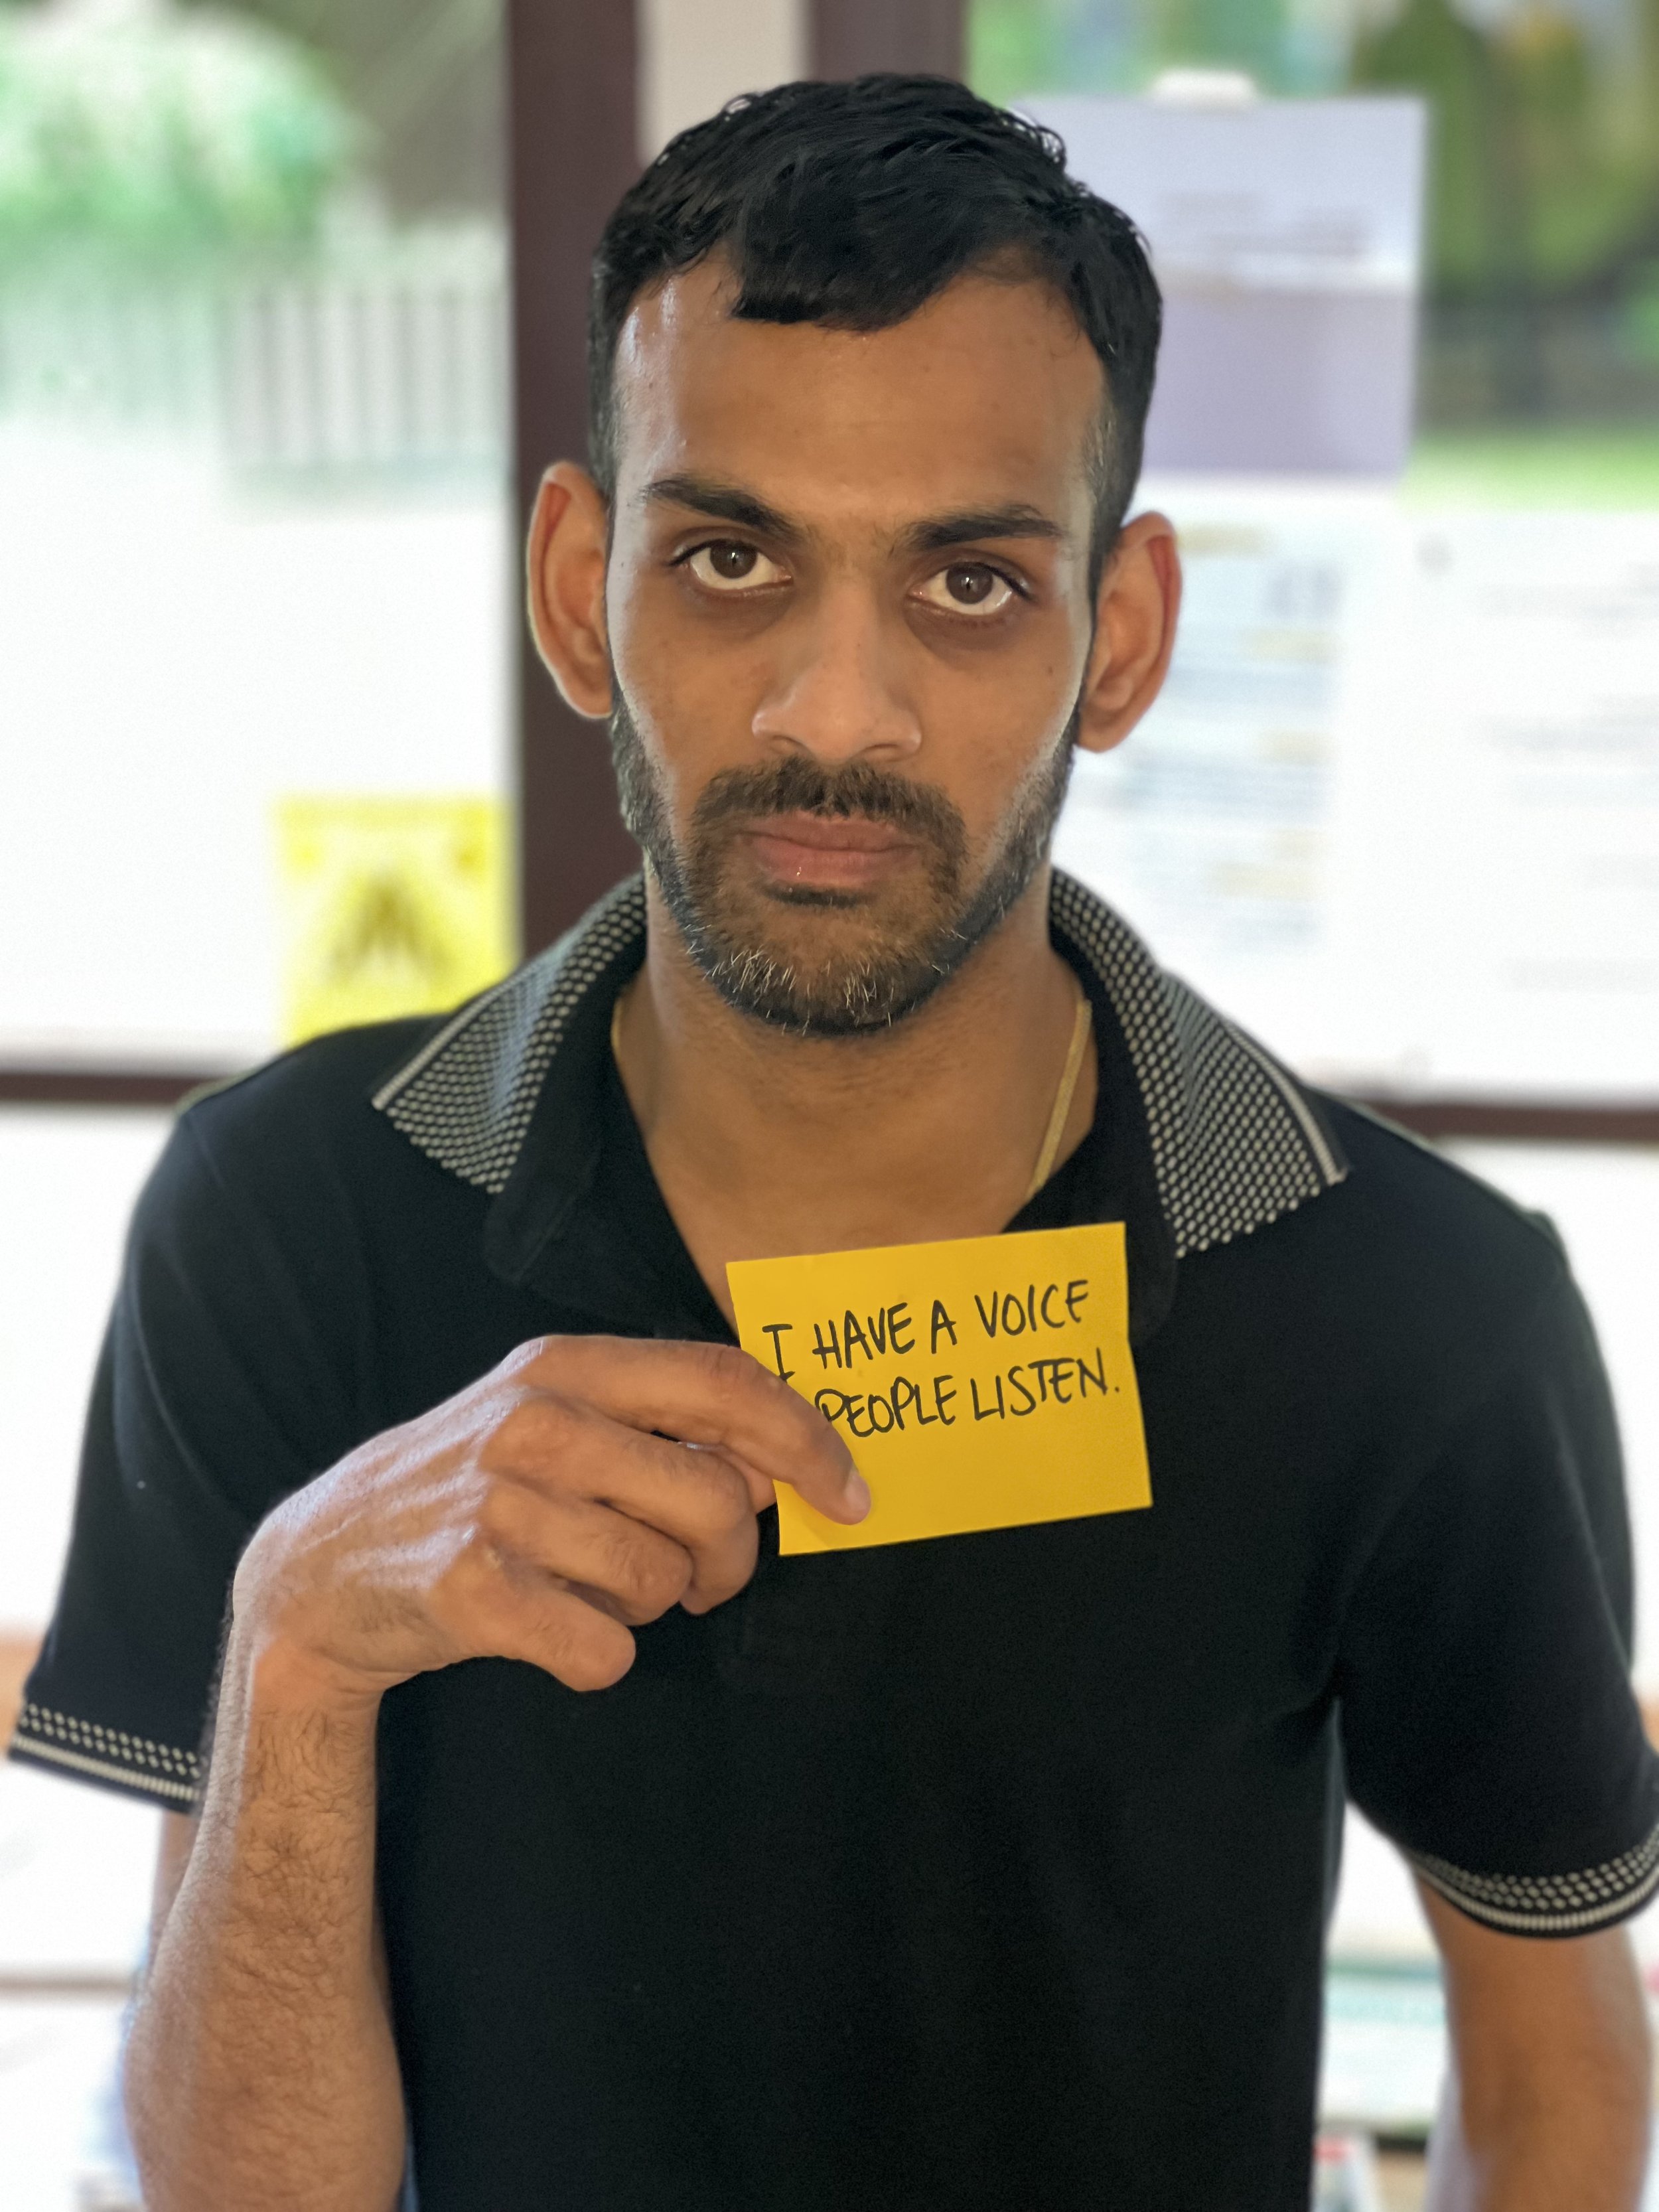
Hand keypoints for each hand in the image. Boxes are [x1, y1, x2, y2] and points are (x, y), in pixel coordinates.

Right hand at [232, 1336, 868, 1701]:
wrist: (322, 1565)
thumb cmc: (471, 1488)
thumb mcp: (552, 1419)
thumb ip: (660, 1424)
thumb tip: (783, 1468)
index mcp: (566, 1364)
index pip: (724, 1383)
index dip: (807, 1440)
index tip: (853, 1494)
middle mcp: (534, 1419)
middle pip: (716, 1498)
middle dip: (727, 1556)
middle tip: (699, 1579)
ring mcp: (498, 1503)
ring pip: (663, 1581)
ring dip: (646, 1607)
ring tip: (586, 1588)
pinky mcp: (472, 1590)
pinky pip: (605, 1649)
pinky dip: (594, 1658)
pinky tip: (548, 1631)